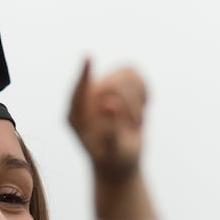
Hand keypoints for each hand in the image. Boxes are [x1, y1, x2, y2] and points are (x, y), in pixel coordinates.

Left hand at [67, 60, 147, 181]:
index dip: (85, 75)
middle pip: (113, 84)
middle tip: (136, 123)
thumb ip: (109, 129)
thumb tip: (109, 103)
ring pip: (127, 75)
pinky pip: (135, 74)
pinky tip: (141, 108)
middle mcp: (87, 98)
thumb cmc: (113, 158)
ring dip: (138, 98)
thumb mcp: (112, 149)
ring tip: (136, 120)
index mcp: (76, 115)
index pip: (79, 90)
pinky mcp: (118, 84)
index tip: (88, 58)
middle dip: (130, 103)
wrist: (119, 161)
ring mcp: (102, 90)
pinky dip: (144, 90)